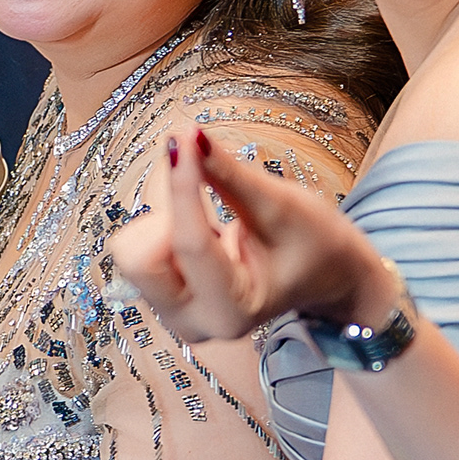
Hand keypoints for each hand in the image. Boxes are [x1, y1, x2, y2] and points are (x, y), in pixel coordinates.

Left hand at [106, 120, 390, 345]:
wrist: (326, 274)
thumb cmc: (313, 243)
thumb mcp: (281, 206)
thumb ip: (230, 175)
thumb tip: (190, 136)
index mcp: (231, 311)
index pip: (190, 243)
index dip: (183, 184)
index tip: (183, 138)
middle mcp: (193, 324)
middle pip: (138, 260)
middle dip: (170, 221)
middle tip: (210, 209)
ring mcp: (173, 316)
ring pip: (133, 254)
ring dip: (168, 225)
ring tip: (216, 230)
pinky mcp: (163, 300)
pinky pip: (136, 252)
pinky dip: (164, 232)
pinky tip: (204, 239)